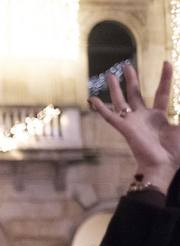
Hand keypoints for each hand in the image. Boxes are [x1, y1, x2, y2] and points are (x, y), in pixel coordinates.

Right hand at [89, 62, 179, 190]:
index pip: (161, 92)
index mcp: (159, 117)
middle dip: (131, 79)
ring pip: (121, 101)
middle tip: (126, 66)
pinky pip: (110, 117)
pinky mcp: (124, 129)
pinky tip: (92, 99)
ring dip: (115, 88)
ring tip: (110, 74)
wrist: (163, 165)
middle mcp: (143, 117)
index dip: (164, 77)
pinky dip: (100, 108)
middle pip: (135, 93)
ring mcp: (132, 122)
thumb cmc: (175, 151)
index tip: (166, 62)